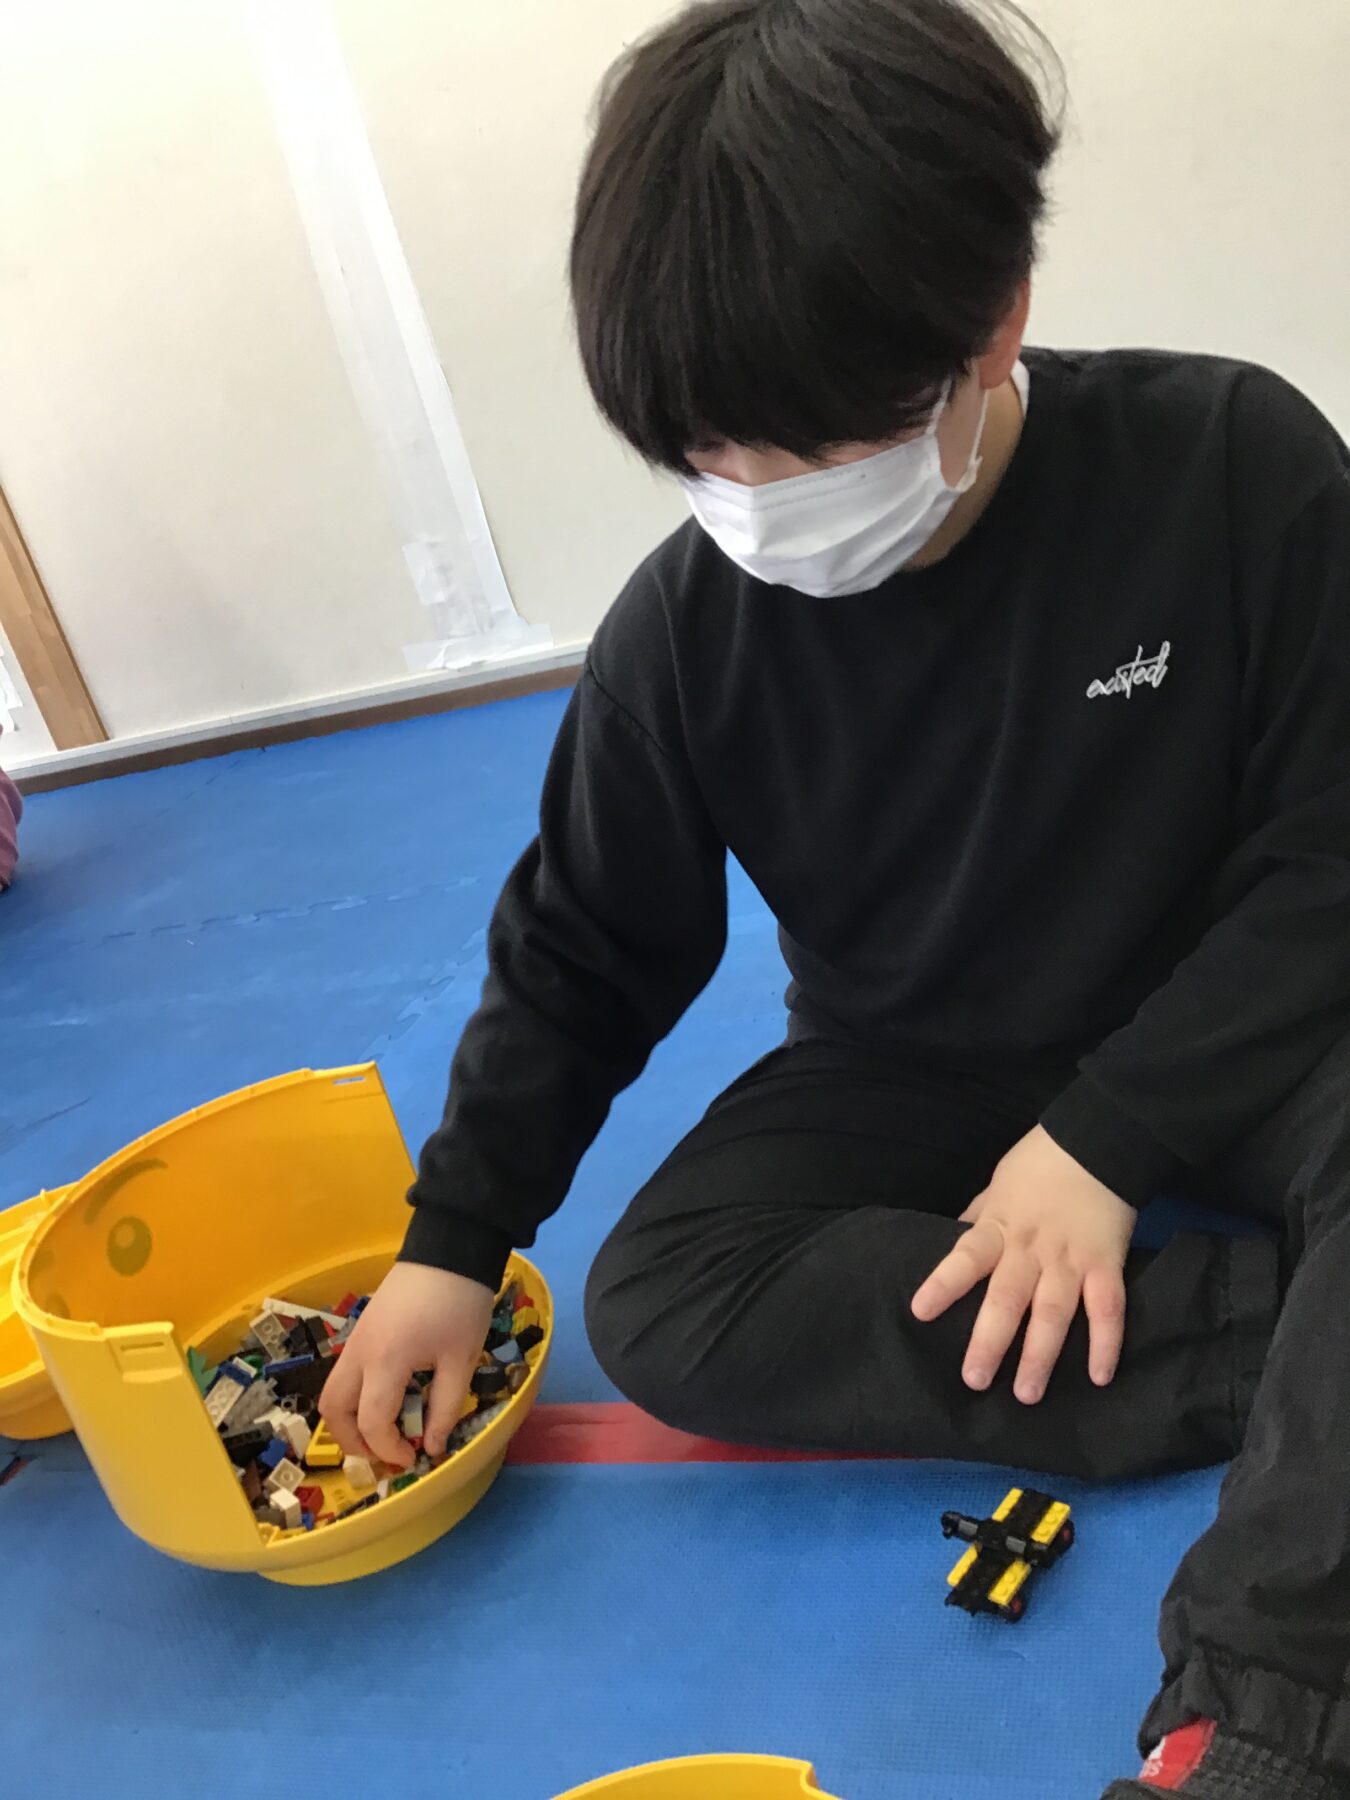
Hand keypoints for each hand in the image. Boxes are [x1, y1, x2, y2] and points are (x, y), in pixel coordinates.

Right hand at [320, 1263, 494, 1469]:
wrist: (450, 1248)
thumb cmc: (460, 1303)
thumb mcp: (461, 1360)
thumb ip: (445, 1407)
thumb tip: (431, 1446)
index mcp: (385, 1362)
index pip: (371, 1422)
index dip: (389, 1449)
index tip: (415, 1458)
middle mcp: (359, 1353)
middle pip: (332, 1410)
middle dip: (352, 1441)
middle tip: (386, 1452)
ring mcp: (356, 1339)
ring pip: (333, 1391)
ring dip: (350, 1420)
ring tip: (385, 1431)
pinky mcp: (361, 1330)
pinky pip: (346, 1373)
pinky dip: (356, 1397)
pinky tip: (389, 1399)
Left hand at [911, 1125, 1135, 1404]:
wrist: (1098, 1143)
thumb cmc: (1038, 1165)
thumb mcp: (995, 1187)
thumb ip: (976, 1221)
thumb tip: (950, 1246)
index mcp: (999, 1227)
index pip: (965, 1257)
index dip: (943, 1284)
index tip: (921, 1312)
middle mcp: (1031, 1249)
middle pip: (1008, 1298)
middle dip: (990, 1342)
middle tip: (974, 1381)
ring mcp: (1071, 1260)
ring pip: (1054, 1313)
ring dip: (1041, 1356)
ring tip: (1026, 1394)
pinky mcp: (1107, 1266)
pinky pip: (1108, 1310)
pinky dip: (1106, 1344)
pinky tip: (1099, 1377)